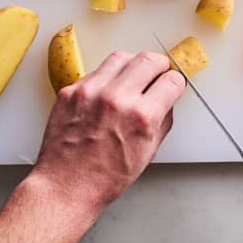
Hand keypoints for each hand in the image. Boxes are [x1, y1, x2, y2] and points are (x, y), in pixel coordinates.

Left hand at [33, 50, 185, 211]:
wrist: (66, 185)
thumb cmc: (105, 177)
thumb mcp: (148, 153)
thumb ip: (161, 121)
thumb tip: (167, 100)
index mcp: (141, 117)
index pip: (171, 80)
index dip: (175, 82)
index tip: (172, 83)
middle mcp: (117, 99)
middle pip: (149, 60)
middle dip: (159, 65)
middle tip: (158, 73)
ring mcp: (91, 92)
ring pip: (121, 57)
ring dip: (133, 64)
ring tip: (132, 77)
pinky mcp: (71, 91)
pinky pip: (96, 71)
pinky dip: (107, 77)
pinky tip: (107, 90)